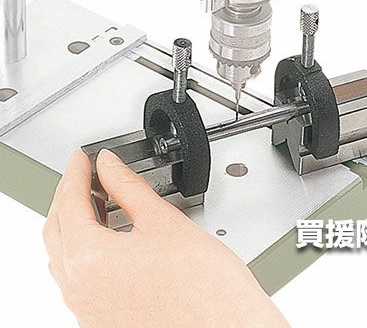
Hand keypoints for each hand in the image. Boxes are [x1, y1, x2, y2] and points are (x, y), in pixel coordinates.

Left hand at [43, 150, 288, 327]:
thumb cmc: (206, 289)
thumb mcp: (163, 221)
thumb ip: (128, 187)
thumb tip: (110, 166)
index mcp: (90, 260)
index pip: (69, 202)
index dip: (75, 173)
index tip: (81, 158)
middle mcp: (80, 291)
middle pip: (57, 230)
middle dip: (68, 196)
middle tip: (86, 174)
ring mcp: (89, 312)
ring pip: (65, 257)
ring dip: (74, 225)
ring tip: (96, 202)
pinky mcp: (103, 323)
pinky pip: (79, 281)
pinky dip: (85, 253)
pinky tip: (109, 241)